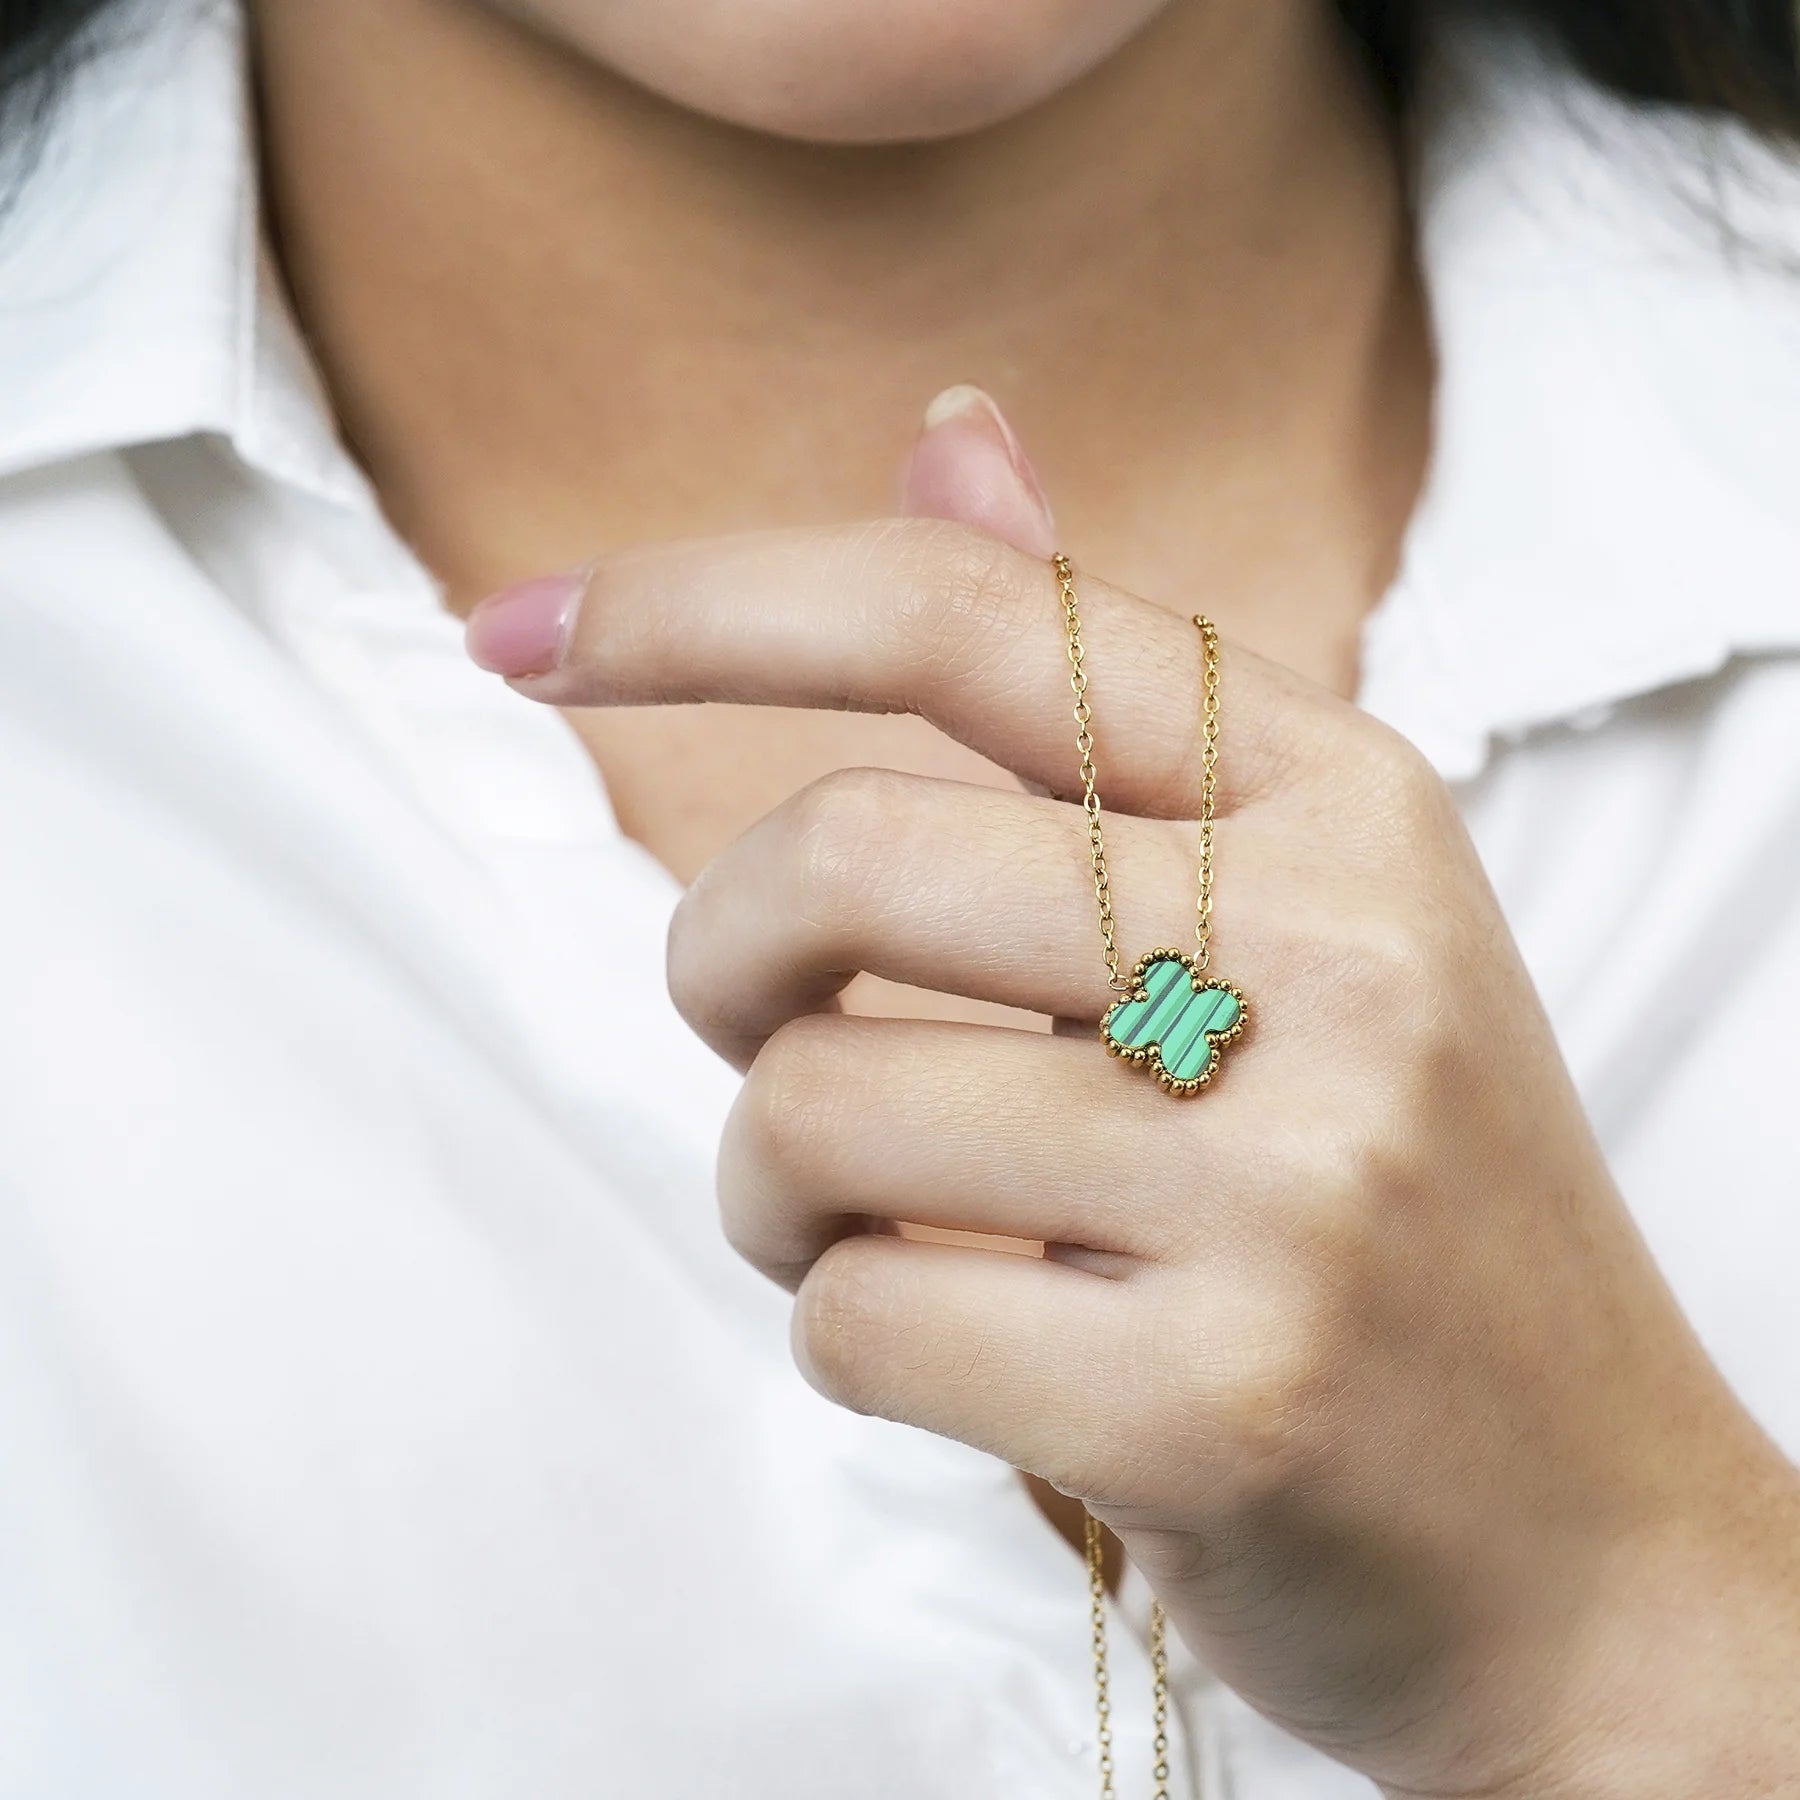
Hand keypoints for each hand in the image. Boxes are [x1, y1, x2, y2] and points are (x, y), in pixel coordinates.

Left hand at [467, 502, 1799, 1795]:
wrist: (1597, 1546)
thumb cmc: (1406, 1213)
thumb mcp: (1308, 911)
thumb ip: (1108, 691)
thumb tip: (947, 433)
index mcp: (1343, 803)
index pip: (963, 613)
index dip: (705, 604)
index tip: (521, 635)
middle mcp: (1335, 957)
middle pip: (836, 862)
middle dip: (720, 964)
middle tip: (766, 1038)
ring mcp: (1292, 1185)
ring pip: (809, 1107)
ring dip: (775, 1190)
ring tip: (882, 1230)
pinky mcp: (1222, 1399)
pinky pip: (858, 1316)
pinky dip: (847, 1337)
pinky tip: (973, 1355)